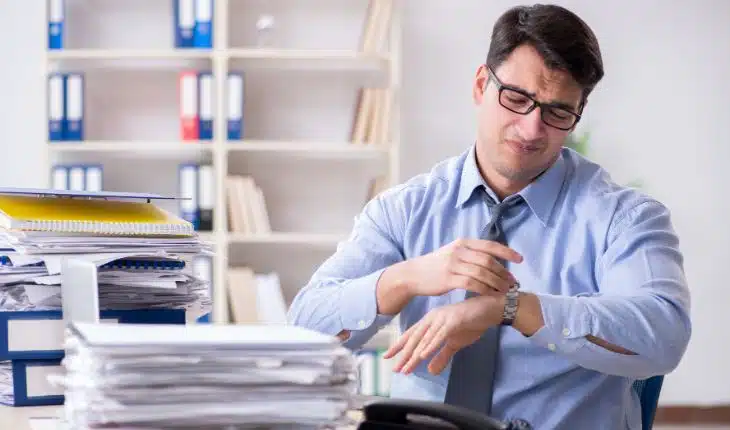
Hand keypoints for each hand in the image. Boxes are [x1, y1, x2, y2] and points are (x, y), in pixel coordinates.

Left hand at [383, 295, 503, 374]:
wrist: (491, 309)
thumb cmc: (471, 323)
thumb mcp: (454, 343)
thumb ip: (442, 356)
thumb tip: (430, 371)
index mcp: (431, 321)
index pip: (412, 335)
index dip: (399, 347)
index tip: (387, 357)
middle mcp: (433, 318)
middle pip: (415, 339)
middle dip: (404, 355)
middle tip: (396, 369)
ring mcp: (443, 318)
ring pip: (425, 339)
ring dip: (415, 354)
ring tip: (407, 367)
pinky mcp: (454, 320)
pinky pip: (440, 335)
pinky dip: (431, 345)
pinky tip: (423, 355)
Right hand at [405, 238, 521, 296]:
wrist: (413, 274)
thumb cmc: (435, 266)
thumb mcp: (452, 252)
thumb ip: (469, 253)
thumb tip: (491, 258)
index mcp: (462, 243)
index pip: (490, 245)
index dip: (507, 252)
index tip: (520, 260)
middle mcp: (459, 251)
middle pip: (488, 261)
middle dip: (504, 272)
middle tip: (514, 283)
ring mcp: (453, 264)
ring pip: (483, 273)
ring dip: (497, 283)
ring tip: (506, 291)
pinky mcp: (449, 279)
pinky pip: (472, 284)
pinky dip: (485, 290)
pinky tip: (491, 295)